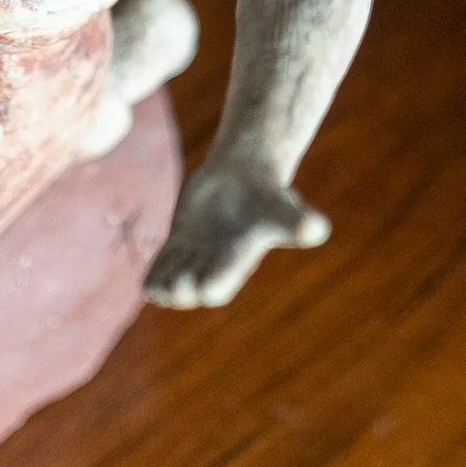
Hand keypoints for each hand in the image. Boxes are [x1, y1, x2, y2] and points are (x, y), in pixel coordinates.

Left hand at [143, 155, 328, 307]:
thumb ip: (299, 223)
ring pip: (174, 280)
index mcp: (237, 259)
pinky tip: (147, 285)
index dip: (211, 284)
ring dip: (166, 285)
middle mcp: (214, 263)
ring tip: (157, 289)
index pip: (221, 281)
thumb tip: (318, 229)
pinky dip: (155, 275)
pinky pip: (162, 266)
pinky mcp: (178, 242)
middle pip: (194, 287)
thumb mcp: (284, 206)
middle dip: (183, 290)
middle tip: (178, 286)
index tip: (202, 289)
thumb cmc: (268, 195)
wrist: (245, 176)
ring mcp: (194, 254)